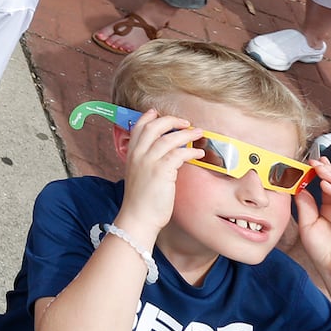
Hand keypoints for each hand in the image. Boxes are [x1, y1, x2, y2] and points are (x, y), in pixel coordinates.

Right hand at [114, 109, 204, 238]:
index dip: (149, 117)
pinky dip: (191, 151)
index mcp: (131, 154)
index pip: (138, 127)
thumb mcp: (139, 175)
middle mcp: (138, 155)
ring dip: (186, 133)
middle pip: (154, 126)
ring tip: (198, 133)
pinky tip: (199, 153)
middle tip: (185, 122)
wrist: (138, 218)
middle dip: (171, 121)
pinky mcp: (161, 171)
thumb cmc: (141, 201)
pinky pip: (179, 154)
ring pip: (168, 138)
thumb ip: (147, 162)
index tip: (158, 113)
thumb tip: (165, 155)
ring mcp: (148, 162)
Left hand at [295, 157, 330, 295]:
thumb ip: (305, 208)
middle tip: (315, 160)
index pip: (328, 187)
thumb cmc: (325, 255)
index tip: (310, 162)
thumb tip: (299, 188)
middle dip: (328, 171)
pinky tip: (329, 187)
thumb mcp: (308, 227)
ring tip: (321, 168)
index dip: (321, 174)